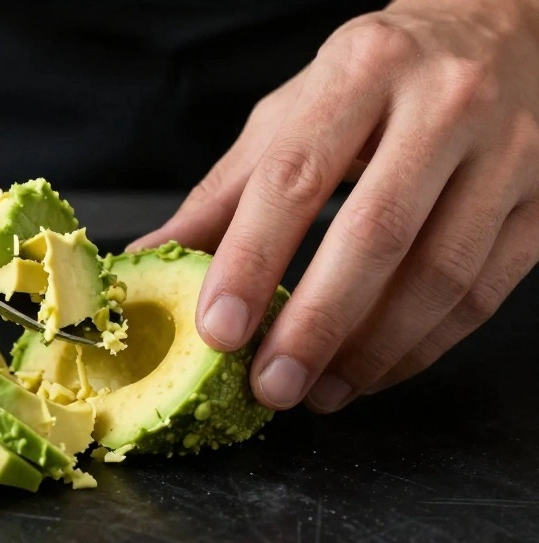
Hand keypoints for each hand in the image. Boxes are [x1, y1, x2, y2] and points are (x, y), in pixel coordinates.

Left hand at [129, 0, 538, 412]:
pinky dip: (422, 347)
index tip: (219, 328)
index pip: (295, 178)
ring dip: (371, 351)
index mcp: (363, 71)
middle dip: (316, 325)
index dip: (252, 261)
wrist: (503, 30)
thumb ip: (228, 188)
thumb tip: (154, 255)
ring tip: (317, 391)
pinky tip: (373, 370)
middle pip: (375, 235)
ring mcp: (508, 154)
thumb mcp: (295, 110)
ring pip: (440, 276)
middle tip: (270, 385)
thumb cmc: (381, 76)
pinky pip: (482, 294)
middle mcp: (444, 105)